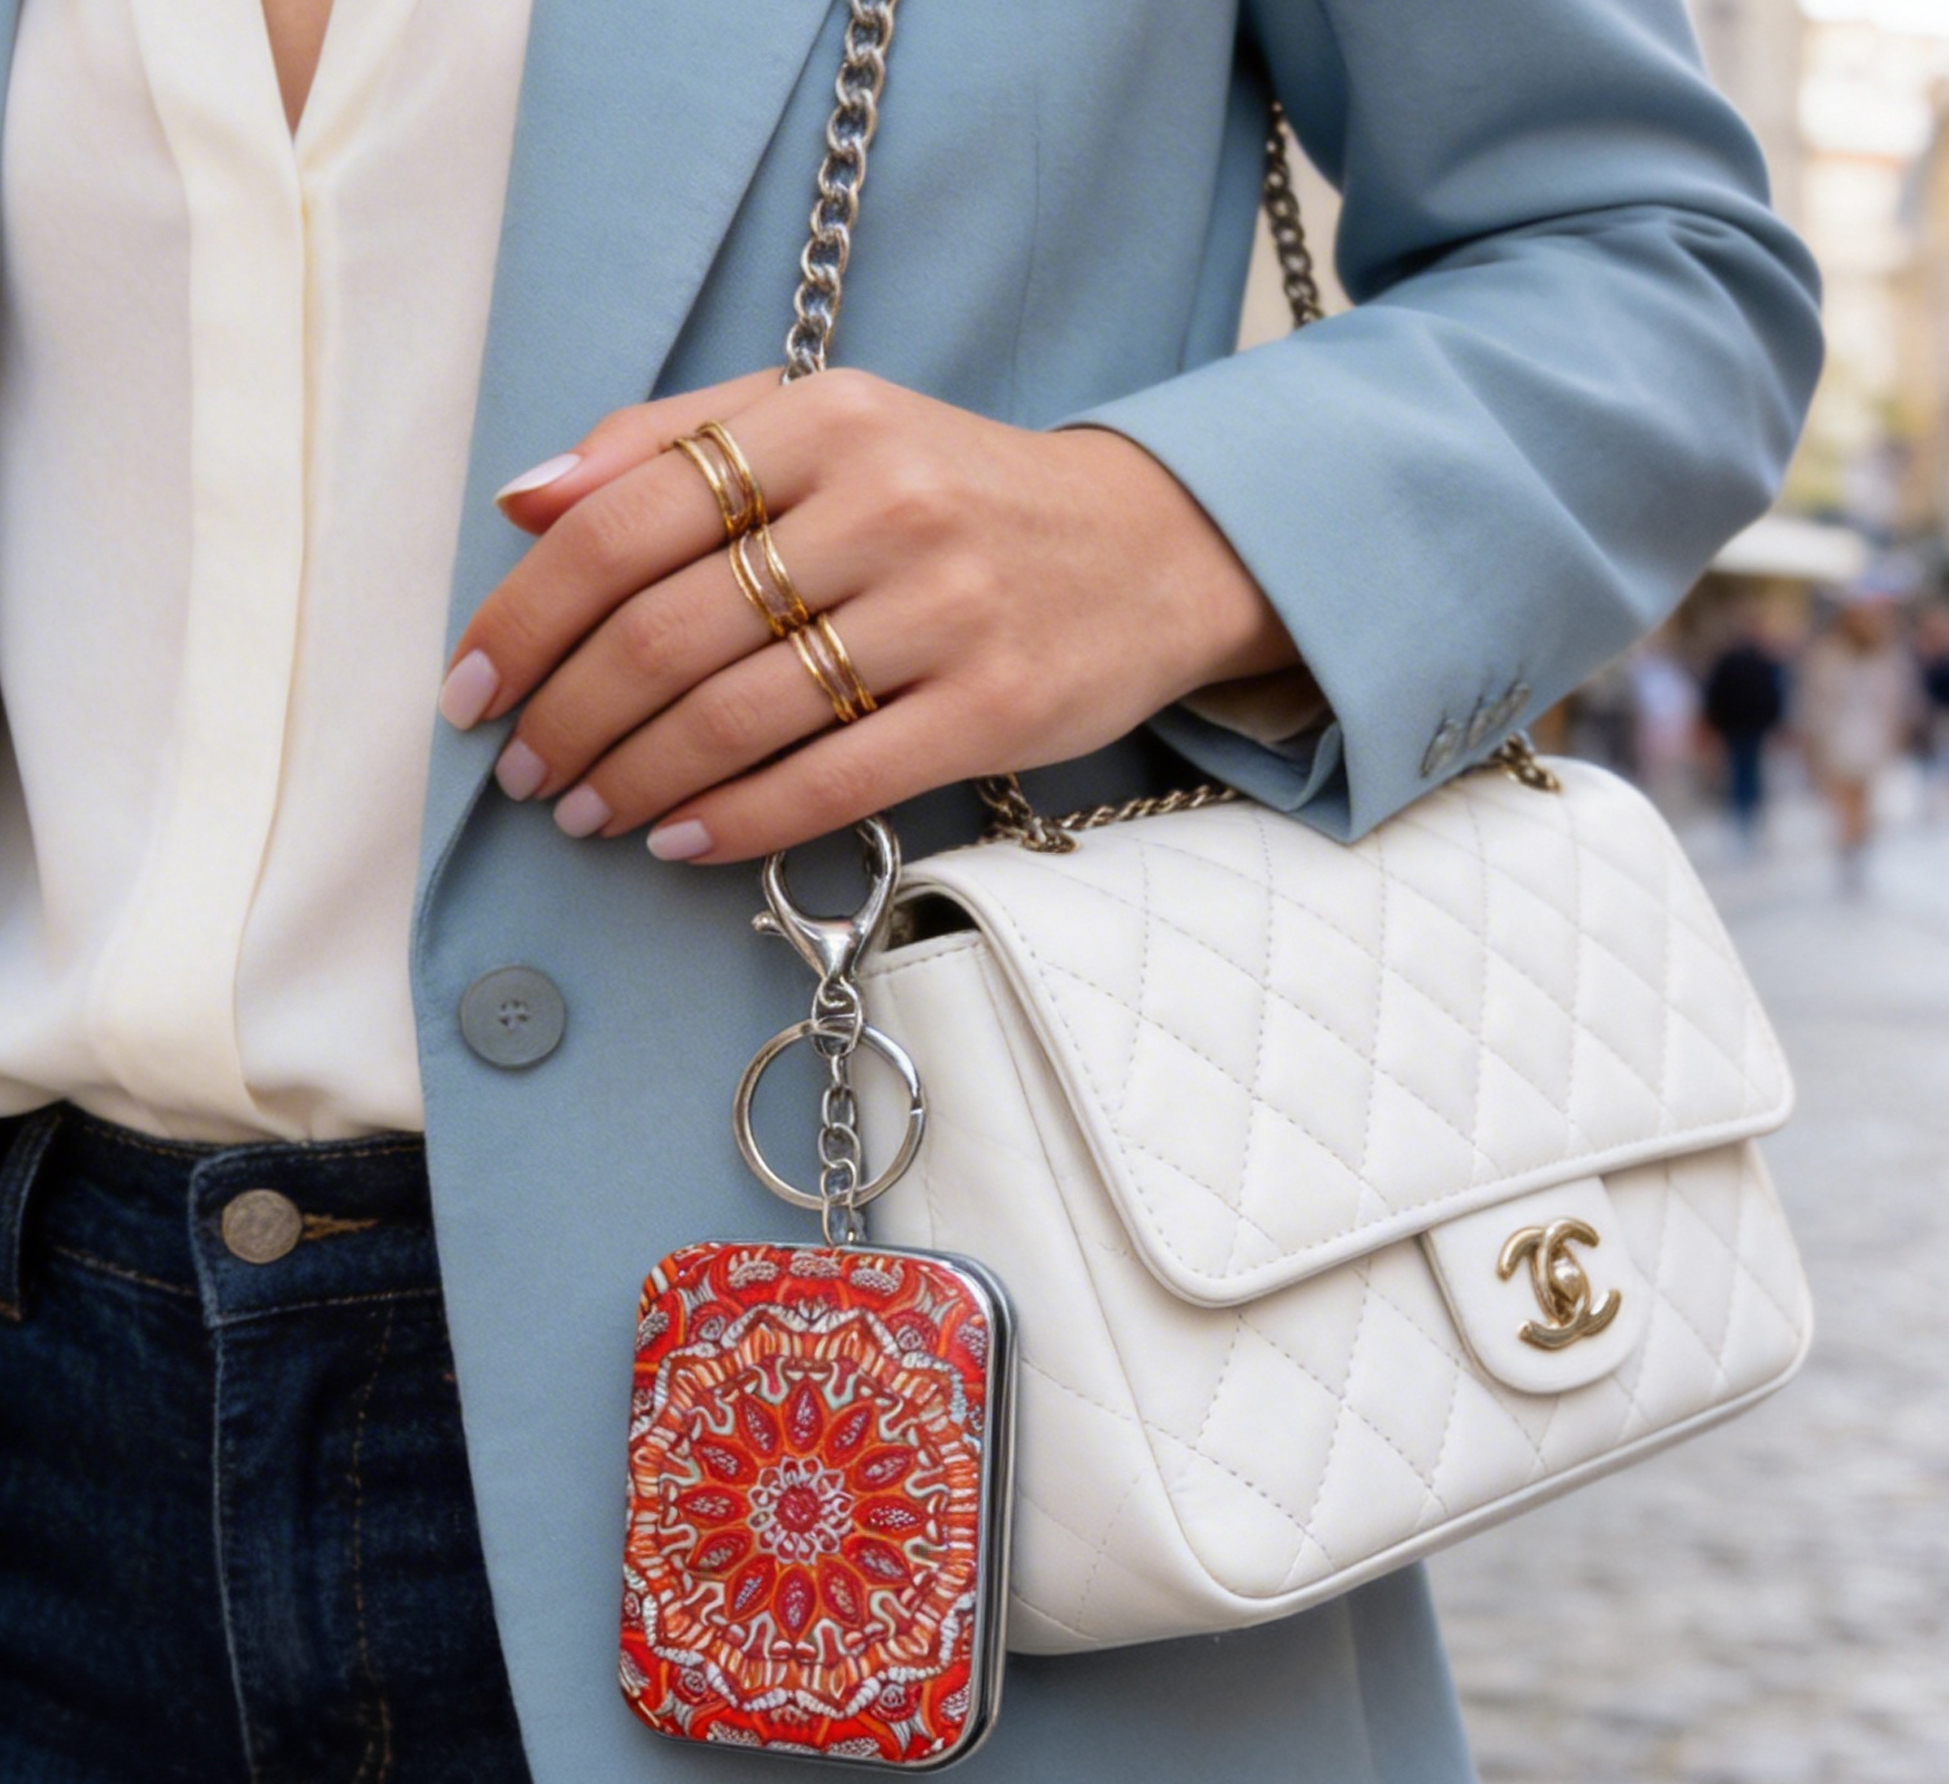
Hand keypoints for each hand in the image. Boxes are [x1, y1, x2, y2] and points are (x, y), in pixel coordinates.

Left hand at [439, 366, 1306, 862]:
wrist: (1146, 548)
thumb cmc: (956, 491)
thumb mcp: (826, 423)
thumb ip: (674, 443)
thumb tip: (523, 504)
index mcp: (822, 417)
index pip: (622, 521)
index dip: (525, 619)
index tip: (471, 687)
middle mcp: (883, 503)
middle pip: (665, 632)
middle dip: (567, 717)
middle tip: (523, 771)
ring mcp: (945, 609)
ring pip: (736, 715)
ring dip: (633, 780)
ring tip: (584, 812)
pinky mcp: (994, 707)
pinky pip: (832, 782)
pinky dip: (736, 821)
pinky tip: (679, 842)